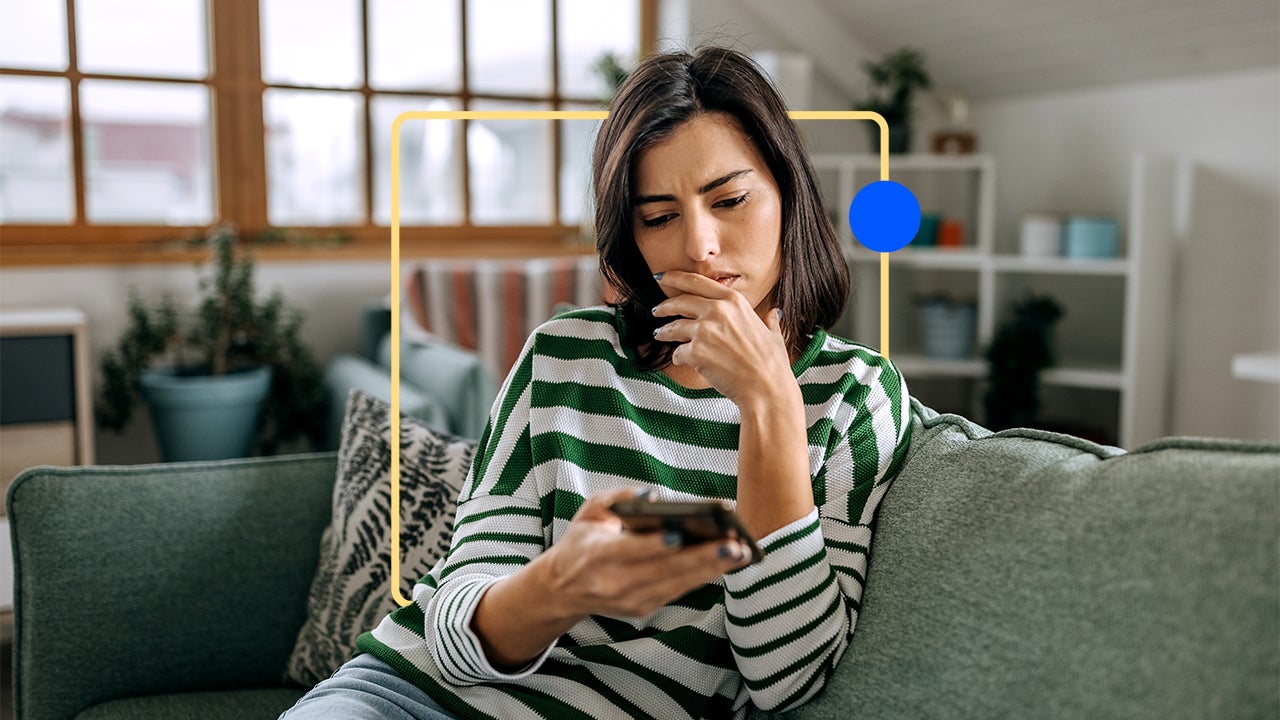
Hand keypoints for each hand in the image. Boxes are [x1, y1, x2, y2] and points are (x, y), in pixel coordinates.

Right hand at [540, 488, 753, 617]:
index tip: (680, 534)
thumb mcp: (590, 511)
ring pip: (677, 585)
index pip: (629, 552)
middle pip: (663, 571)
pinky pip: (677, 591)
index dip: (655, 546)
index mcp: (596, 556)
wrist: (563, 588)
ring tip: (740, 552)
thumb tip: (654, 494)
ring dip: (711, 570)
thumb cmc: (583, 540)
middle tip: (733, 544)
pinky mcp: (642, 609)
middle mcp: (613, 584)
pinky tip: (726, 563)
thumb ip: (620, 497)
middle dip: (701, 558)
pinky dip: (702, 577)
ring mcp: (629, 601)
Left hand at [651, 270, 793, 405]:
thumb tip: (774, 313)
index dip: (675, 277)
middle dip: (664, 306)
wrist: (766, 388)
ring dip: (664, 331)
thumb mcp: (773, 334)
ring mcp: (705, 330)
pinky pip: (678, 352)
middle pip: (680, 301)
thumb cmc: (772, 364)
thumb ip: (769, 320)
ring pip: (674, 327)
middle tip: (656, 310)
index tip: (663, 277)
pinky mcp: (696, 351)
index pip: (697, 281)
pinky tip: (681, 360)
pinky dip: (678, 357)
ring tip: (659, 334)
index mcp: (734, 301)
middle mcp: (718, 310)